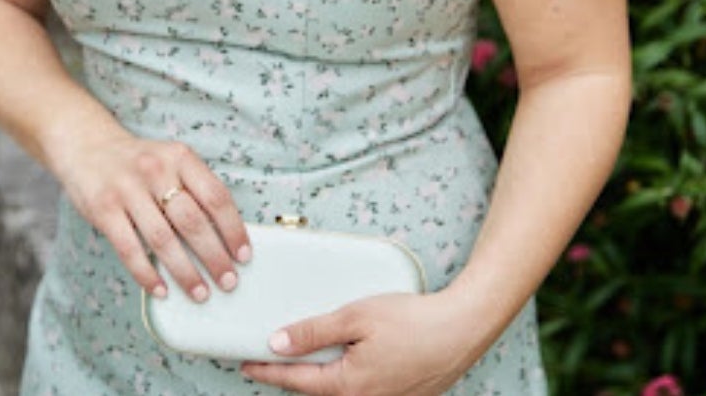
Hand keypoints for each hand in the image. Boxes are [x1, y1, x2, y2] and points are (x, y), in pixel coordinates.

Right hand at [58, 125, 251, 304]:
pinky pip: (130, 249)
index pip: (215, 196)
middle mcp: (154, 169)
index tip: (244, 256)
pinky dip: (147, 274)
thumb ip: (192, 190)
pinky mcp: (103, 208)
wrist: (86, 144)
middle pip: (192, 221)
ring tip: (200, 293)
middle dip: (214, 257)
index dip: (233, 230)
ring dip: (186, 272)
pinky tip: (161, 290)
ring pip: (163, 239)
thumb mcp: (169, 161)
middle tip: (229, 282)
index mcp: (178, 156)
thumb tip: (224, 240)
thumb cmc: (138, 163)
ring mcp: (126, 188)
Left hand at [241, 286, 486, 395]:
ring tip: (298, 360)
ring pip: (338, 393)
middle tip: (265, 362)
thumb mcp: (355, 318)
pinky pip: (359, 391)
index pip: (296, 381)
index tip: (244, 364)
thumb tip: (277, 343)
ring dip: (317, 379)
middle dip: (290, 379)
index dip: (268, 372)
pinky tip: (340, 361)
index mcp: (350, 386)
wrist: (460, 331)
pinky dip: (342, 378)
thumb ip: (313, 332)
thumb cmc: (412, 322)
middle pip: (316, 392)